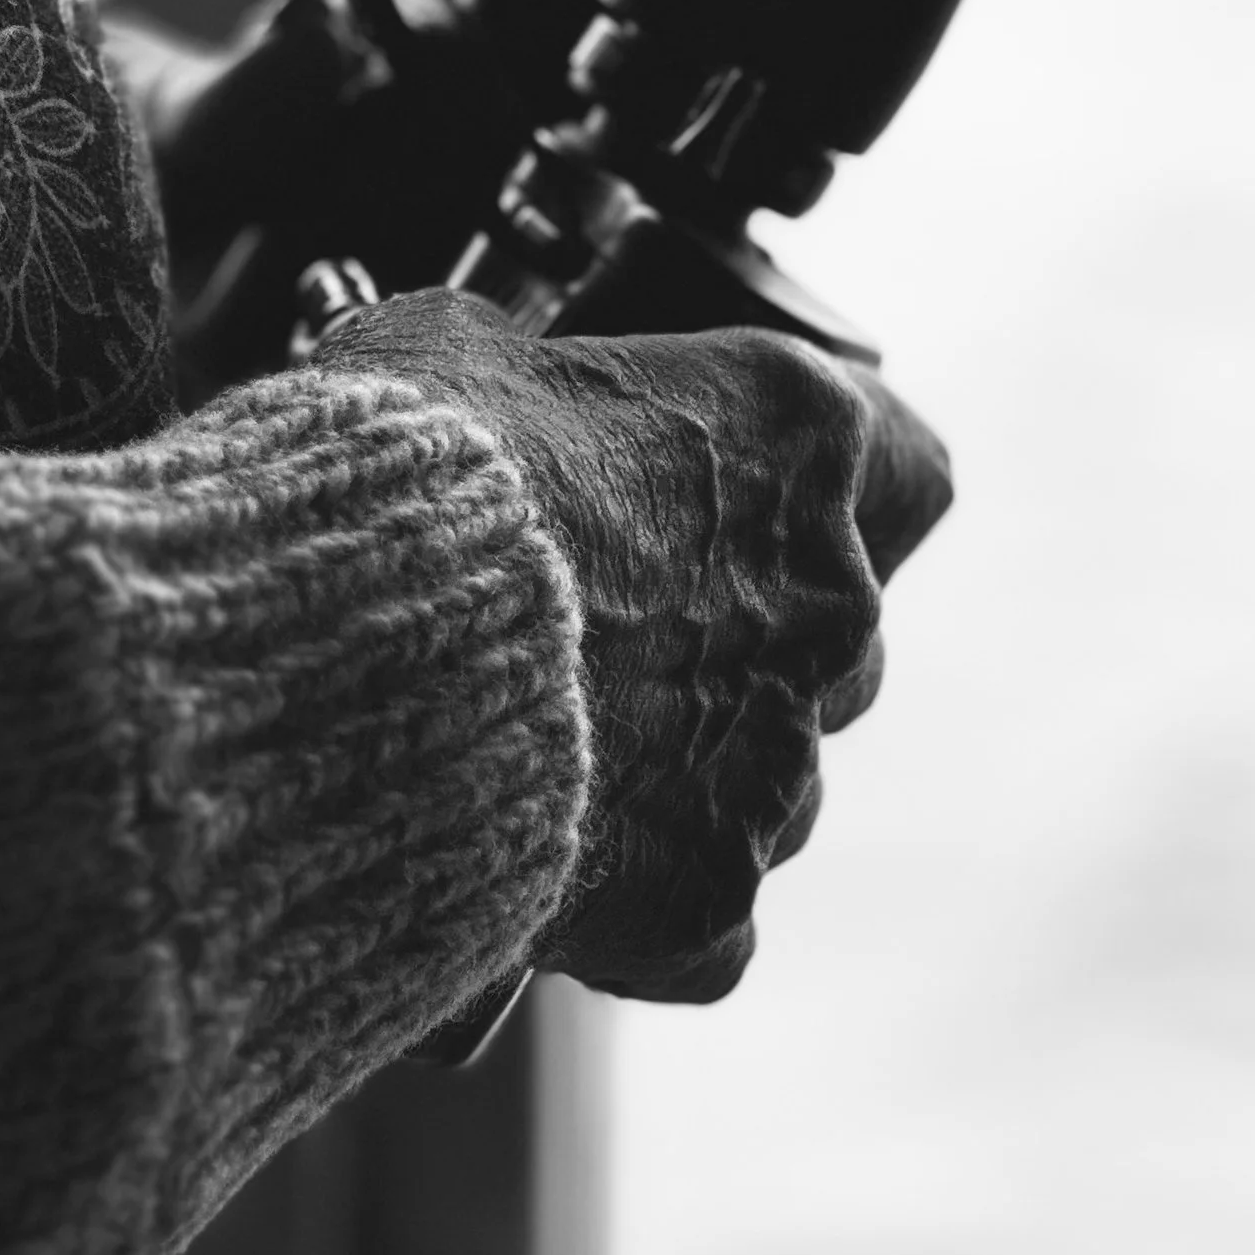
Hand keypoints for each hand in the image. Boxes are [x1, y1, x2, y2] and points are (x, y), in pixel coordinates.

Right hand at [310, 288, 951, 1002]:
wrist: (350, 669)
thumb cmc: (412, 486)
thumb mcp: (450, 346)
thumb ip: (521, 365)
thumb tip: (493, 375)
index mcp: (793, 436)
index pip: (903, 461)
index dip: (831, 485)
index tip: (764, 497)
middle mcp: (826, 602)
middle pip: (831, 626)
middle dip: (733, 636)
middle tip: (602, 630)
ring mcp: (783, 761)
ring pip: (769, 773)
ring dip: (683, 763)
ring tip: (541, 747)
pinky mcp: (711, 898)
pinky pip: (700, 908)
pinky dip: (631, 897)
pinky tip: (530, 855)